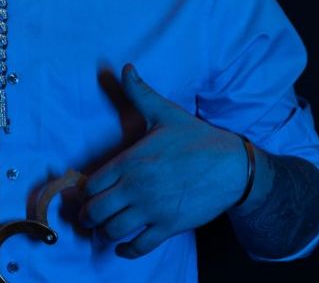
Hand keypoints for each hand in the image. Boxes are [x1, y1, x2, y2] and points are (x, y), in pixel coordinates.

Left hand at [78, 64, 246, 258]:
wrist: (234, 166)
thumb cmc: (197, 138)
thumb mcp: (165, 113)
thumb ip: (140, 93)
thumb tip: (125, 67)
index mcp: (130, 162)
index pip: (91, 185)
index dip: (84, 191)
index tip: (86, 192)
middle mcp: (136, 188)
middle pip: (95, 212)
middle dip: (87, 216)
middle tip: (89, 214)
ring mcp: (152, 210)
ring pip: (113, 231)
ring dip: (103, 232)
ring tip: (104, 228)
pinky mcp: (169, 226)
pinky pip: (139, 246)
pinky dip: (126, 250)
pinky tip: (122, 246)